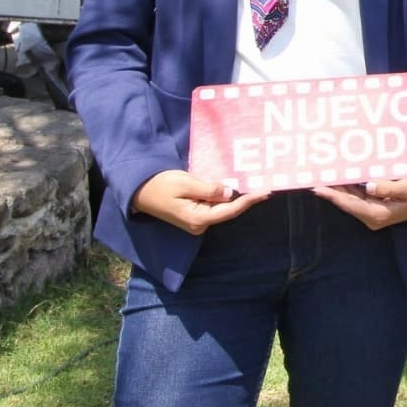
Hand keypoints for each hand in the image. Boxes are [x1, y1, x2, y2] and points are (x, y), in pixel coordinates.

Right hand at [131, 169, 268, 233]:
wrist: (139, 191)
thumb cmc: (160, 185)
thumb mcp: (185, 183)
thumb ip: (208, 189)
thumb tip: (229, 192)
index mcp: (198, 218)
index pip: (230, 210)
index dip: (249, 200)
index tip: (266, 191)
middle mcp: (199, 224)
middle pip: (228, 209)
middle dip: (245, 197)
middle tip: (265, 183)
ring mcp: (197, 221)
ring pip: (221, 206)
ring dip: (234, 195)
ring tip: (252, 182)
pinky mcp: (194, 213)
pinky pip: (213, 204)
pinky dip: (222, 195)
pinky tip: (232, 185)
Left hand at [314, 178, 406, 228]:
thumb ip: (389, 187)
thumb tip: (369, 185)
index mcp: (378, 214)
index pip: (350, 204)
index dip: (333, 196)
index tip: (318, 188)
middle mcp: (370, 216)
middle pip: (345, 202)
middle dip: (330, 190)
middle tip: (312, 178)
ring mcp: (369, 212)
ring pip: (348, 199)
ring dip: (336, 188)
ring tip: (321, 175)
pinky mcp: (370, 206)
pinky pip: (354, 197)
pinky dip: (345, 188)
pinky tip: (337, 178)